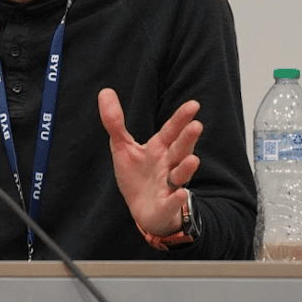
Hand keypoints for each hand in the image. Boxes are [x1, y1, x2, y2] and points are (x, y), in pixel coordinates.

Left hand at [98, 88, 201, 236]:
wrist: (143, 210)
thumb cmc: (137, 176)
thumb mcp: (123, 147)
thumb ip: (115, 122)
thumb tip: (105, 91)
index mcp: (159, 149)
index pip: (171, 131)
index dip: (180, 119)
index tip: (193, 105)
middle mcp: (168, 165)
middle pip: (179, 150)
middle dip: (187, 139)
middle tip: (196, 125)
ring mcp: (169, 185)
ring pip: (180, 175)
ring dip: (186, 168)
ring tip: (193, 159)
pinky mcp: (165, 205)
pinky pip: (172, 202)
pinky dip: (176, 199)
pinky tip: (179, 194)